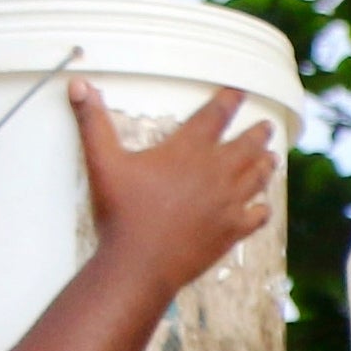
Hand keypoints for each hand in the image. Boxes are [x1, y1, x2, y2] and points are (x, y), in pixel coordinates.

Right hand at [67, 77, 276, 297]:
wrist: (141, 264)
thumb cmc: (121, 213)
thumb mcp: (102, 162)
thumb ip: (92, 122)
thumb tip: (78, 86)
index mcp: (188, 150)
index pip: (215, 115)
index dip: (229, 100)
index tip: (240, 92)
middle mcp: (215, 173)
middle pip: (247, 145)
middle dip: (258, 133)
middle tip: (266, 126)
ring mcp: (228, 203)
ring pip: (257, 177)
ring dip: (265, 165)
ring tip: (272, 157)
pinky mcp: (232, 231)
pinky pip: (257, 216)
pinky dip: (262, 209)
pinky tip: (263, 207)